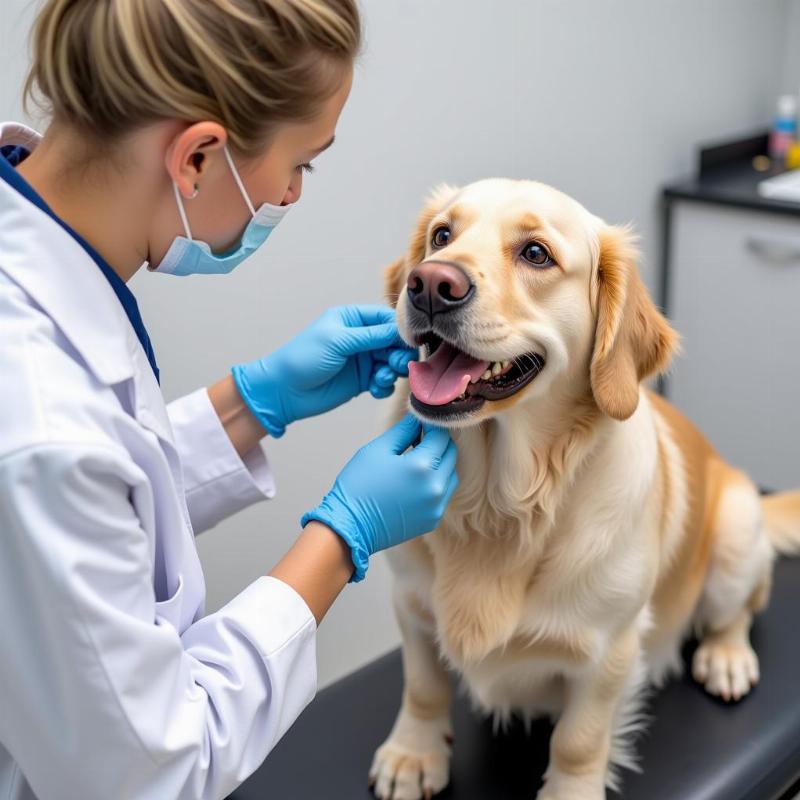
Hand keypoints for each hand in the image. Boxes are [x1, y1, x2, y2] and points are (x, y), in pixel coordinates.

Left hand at [231, 305, 416, 437]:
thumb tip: (401, 331)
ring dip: (393, 371)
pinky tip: (374, 390)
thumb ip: (371, 336)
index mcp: (353, 319)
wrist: (285, 391)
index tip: (409, 343)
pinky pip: (385, 381)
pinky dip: (385, 386)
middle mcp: (361, 337)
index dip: (401, 330)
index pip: (386, 319)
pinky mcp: (363, 381)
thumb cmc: (303, 358)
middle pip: (395, 342)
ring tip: (381, 379)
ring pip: (393, 362)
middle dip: (399, 354)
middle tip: (397, 365)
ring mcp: (363, 359)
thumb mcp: (338, 341)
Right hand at [301, 414, 458, 581]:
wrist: (350, 526)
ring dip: (440, 462)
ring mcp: (437, 506)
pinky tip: (417, 480)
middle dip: (438, 442)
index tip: (422, 422)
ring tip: (418, 459)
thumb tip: (419, 419)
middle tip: (420, 437)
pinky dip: (437, 482)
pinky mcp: (433, 519)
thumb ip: (404, 430)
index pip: (441, 436)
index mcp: (422, 466)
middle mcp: (436, 487)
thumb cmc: (359, 485)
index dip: (432, 425)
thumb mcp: (378, 449)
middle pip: (450, 453)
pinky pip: (444, 493)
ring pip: (451, 474)